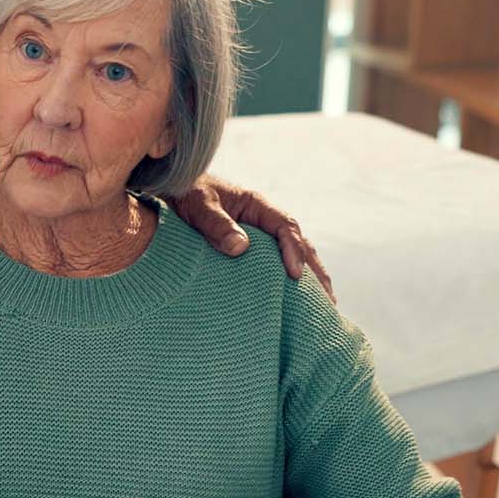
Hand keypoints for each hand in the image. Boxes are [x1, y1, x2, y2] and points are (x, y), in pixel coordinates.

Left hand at [165, 175, 334, 300]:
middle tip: (328, 300)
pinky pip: (275, 263)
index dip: (294, 250)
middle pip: (299, 243)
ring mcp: (259, 234)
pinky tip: (295, 300)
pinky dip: (288, 280)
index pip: (285, 227)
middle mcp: (263, 219)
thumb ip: (216, 224)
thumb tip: (241, 247)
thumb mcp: (198, 206)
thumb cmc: (184, 194)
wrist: (171, 192)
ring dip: (309, 278)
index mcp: (256, 205)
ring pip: (292, 254)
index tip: (295, 275)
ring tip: (323, 305)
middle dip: (315, 270)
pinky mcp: (250, 248)